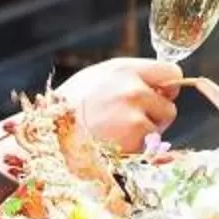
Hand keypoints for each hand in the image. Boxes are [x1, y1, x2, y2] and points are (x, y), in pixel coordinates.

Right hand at [60, 56, 180, 149]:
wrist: (48, 135)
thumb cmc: (69, 107)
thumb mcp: (96, 79)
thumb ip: (129, 79)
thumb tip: (162, 88)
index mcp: (124, 69)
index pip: (170, 72)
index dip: (168, 88)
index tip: (160, 96)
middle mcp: (133, 88)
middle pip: (169, 105)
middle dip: (155, 116)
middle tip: (128, 122)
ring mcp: (135, 114)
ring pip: (159, 128)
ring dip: (145, 135)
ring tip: (115, 134)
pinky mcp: (134, 138)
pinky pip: (149, 146)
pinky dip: (135, 149)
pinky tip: (113, 145)